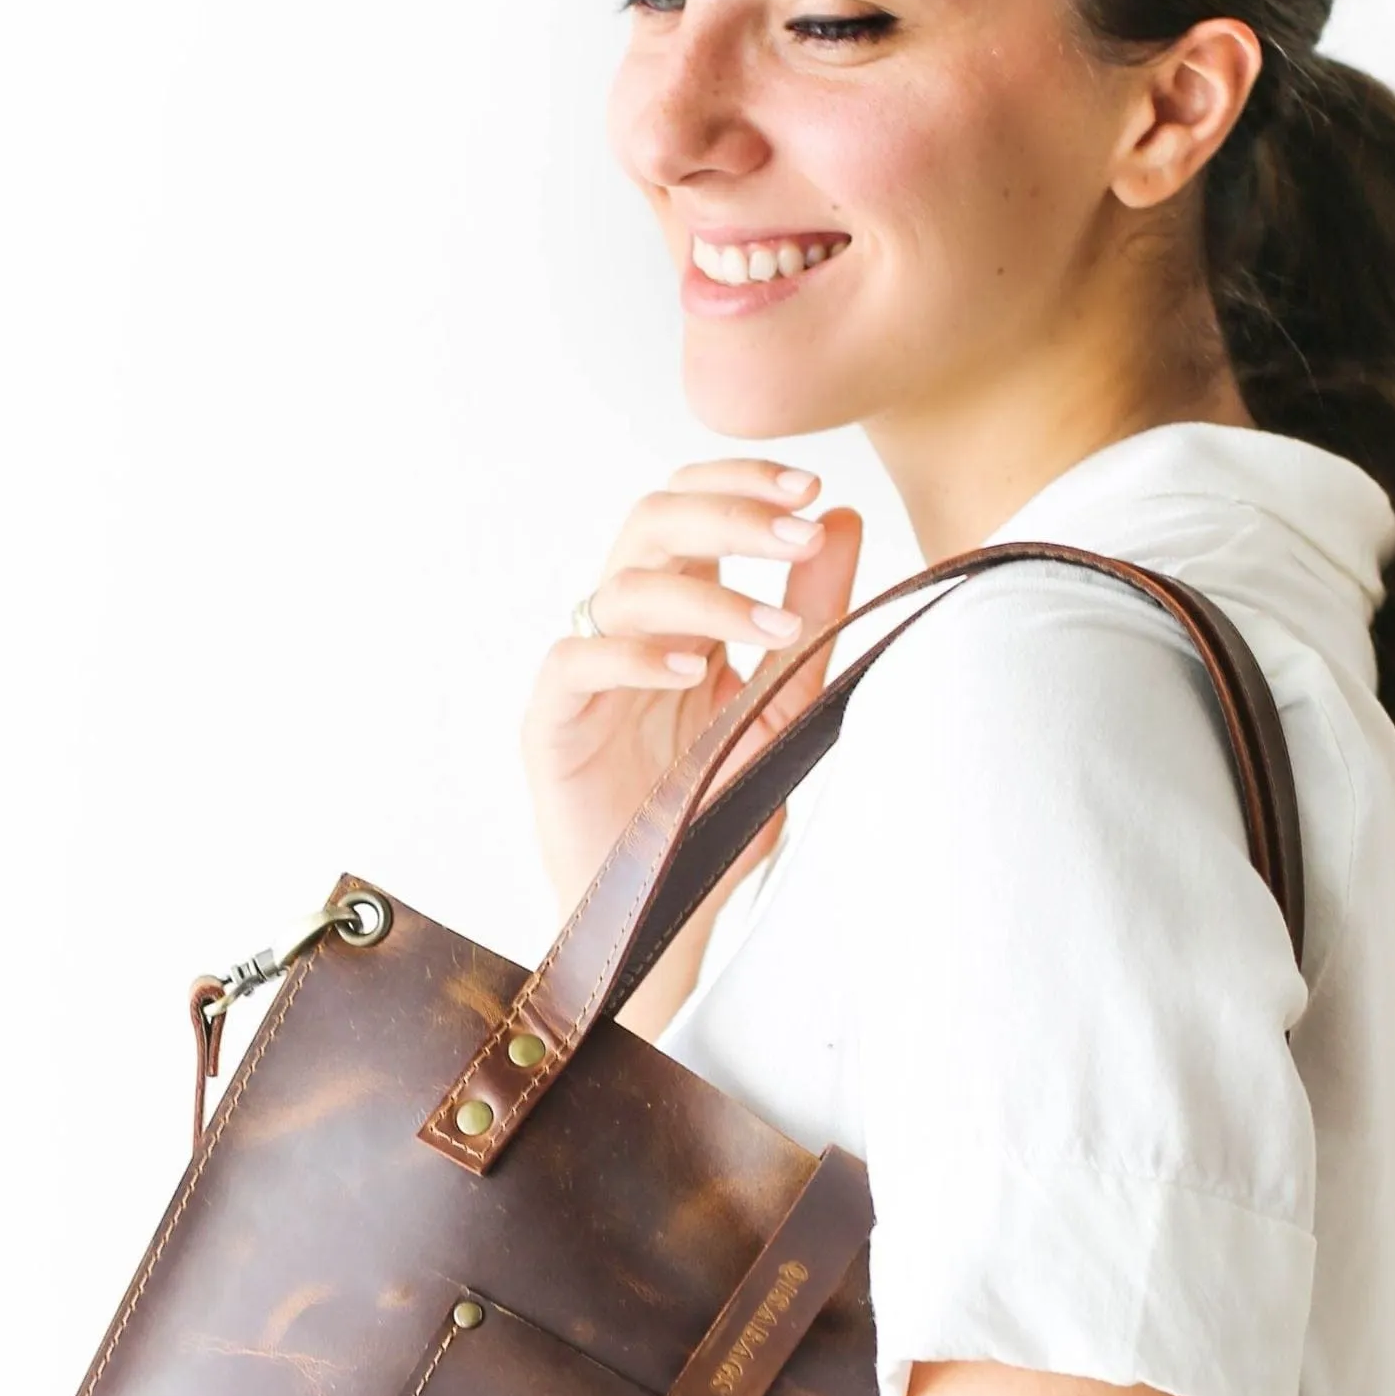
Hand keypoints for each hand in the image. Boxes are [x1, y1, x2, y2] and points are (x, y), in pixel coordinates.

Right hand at [522, 464, 862, 1003]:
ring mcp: (586, 672)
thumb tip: (842, 517)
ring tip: (775, 629)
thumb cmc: (712, 810)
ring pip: (623, 584)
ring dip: (708, 594)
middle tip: (798, 531)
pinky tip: (695, 670)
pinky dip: (635, 655)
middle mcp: (627, 628)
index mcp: (679, 611)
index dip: (744, 484)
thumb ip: (812, 614)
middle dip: (731, 513)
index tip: (813, 488)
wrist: (665, 911)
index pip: (695, 508)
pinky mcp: (552, 723)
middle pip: (653, 520)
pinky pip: (575, 661)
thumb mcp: (786, 703)